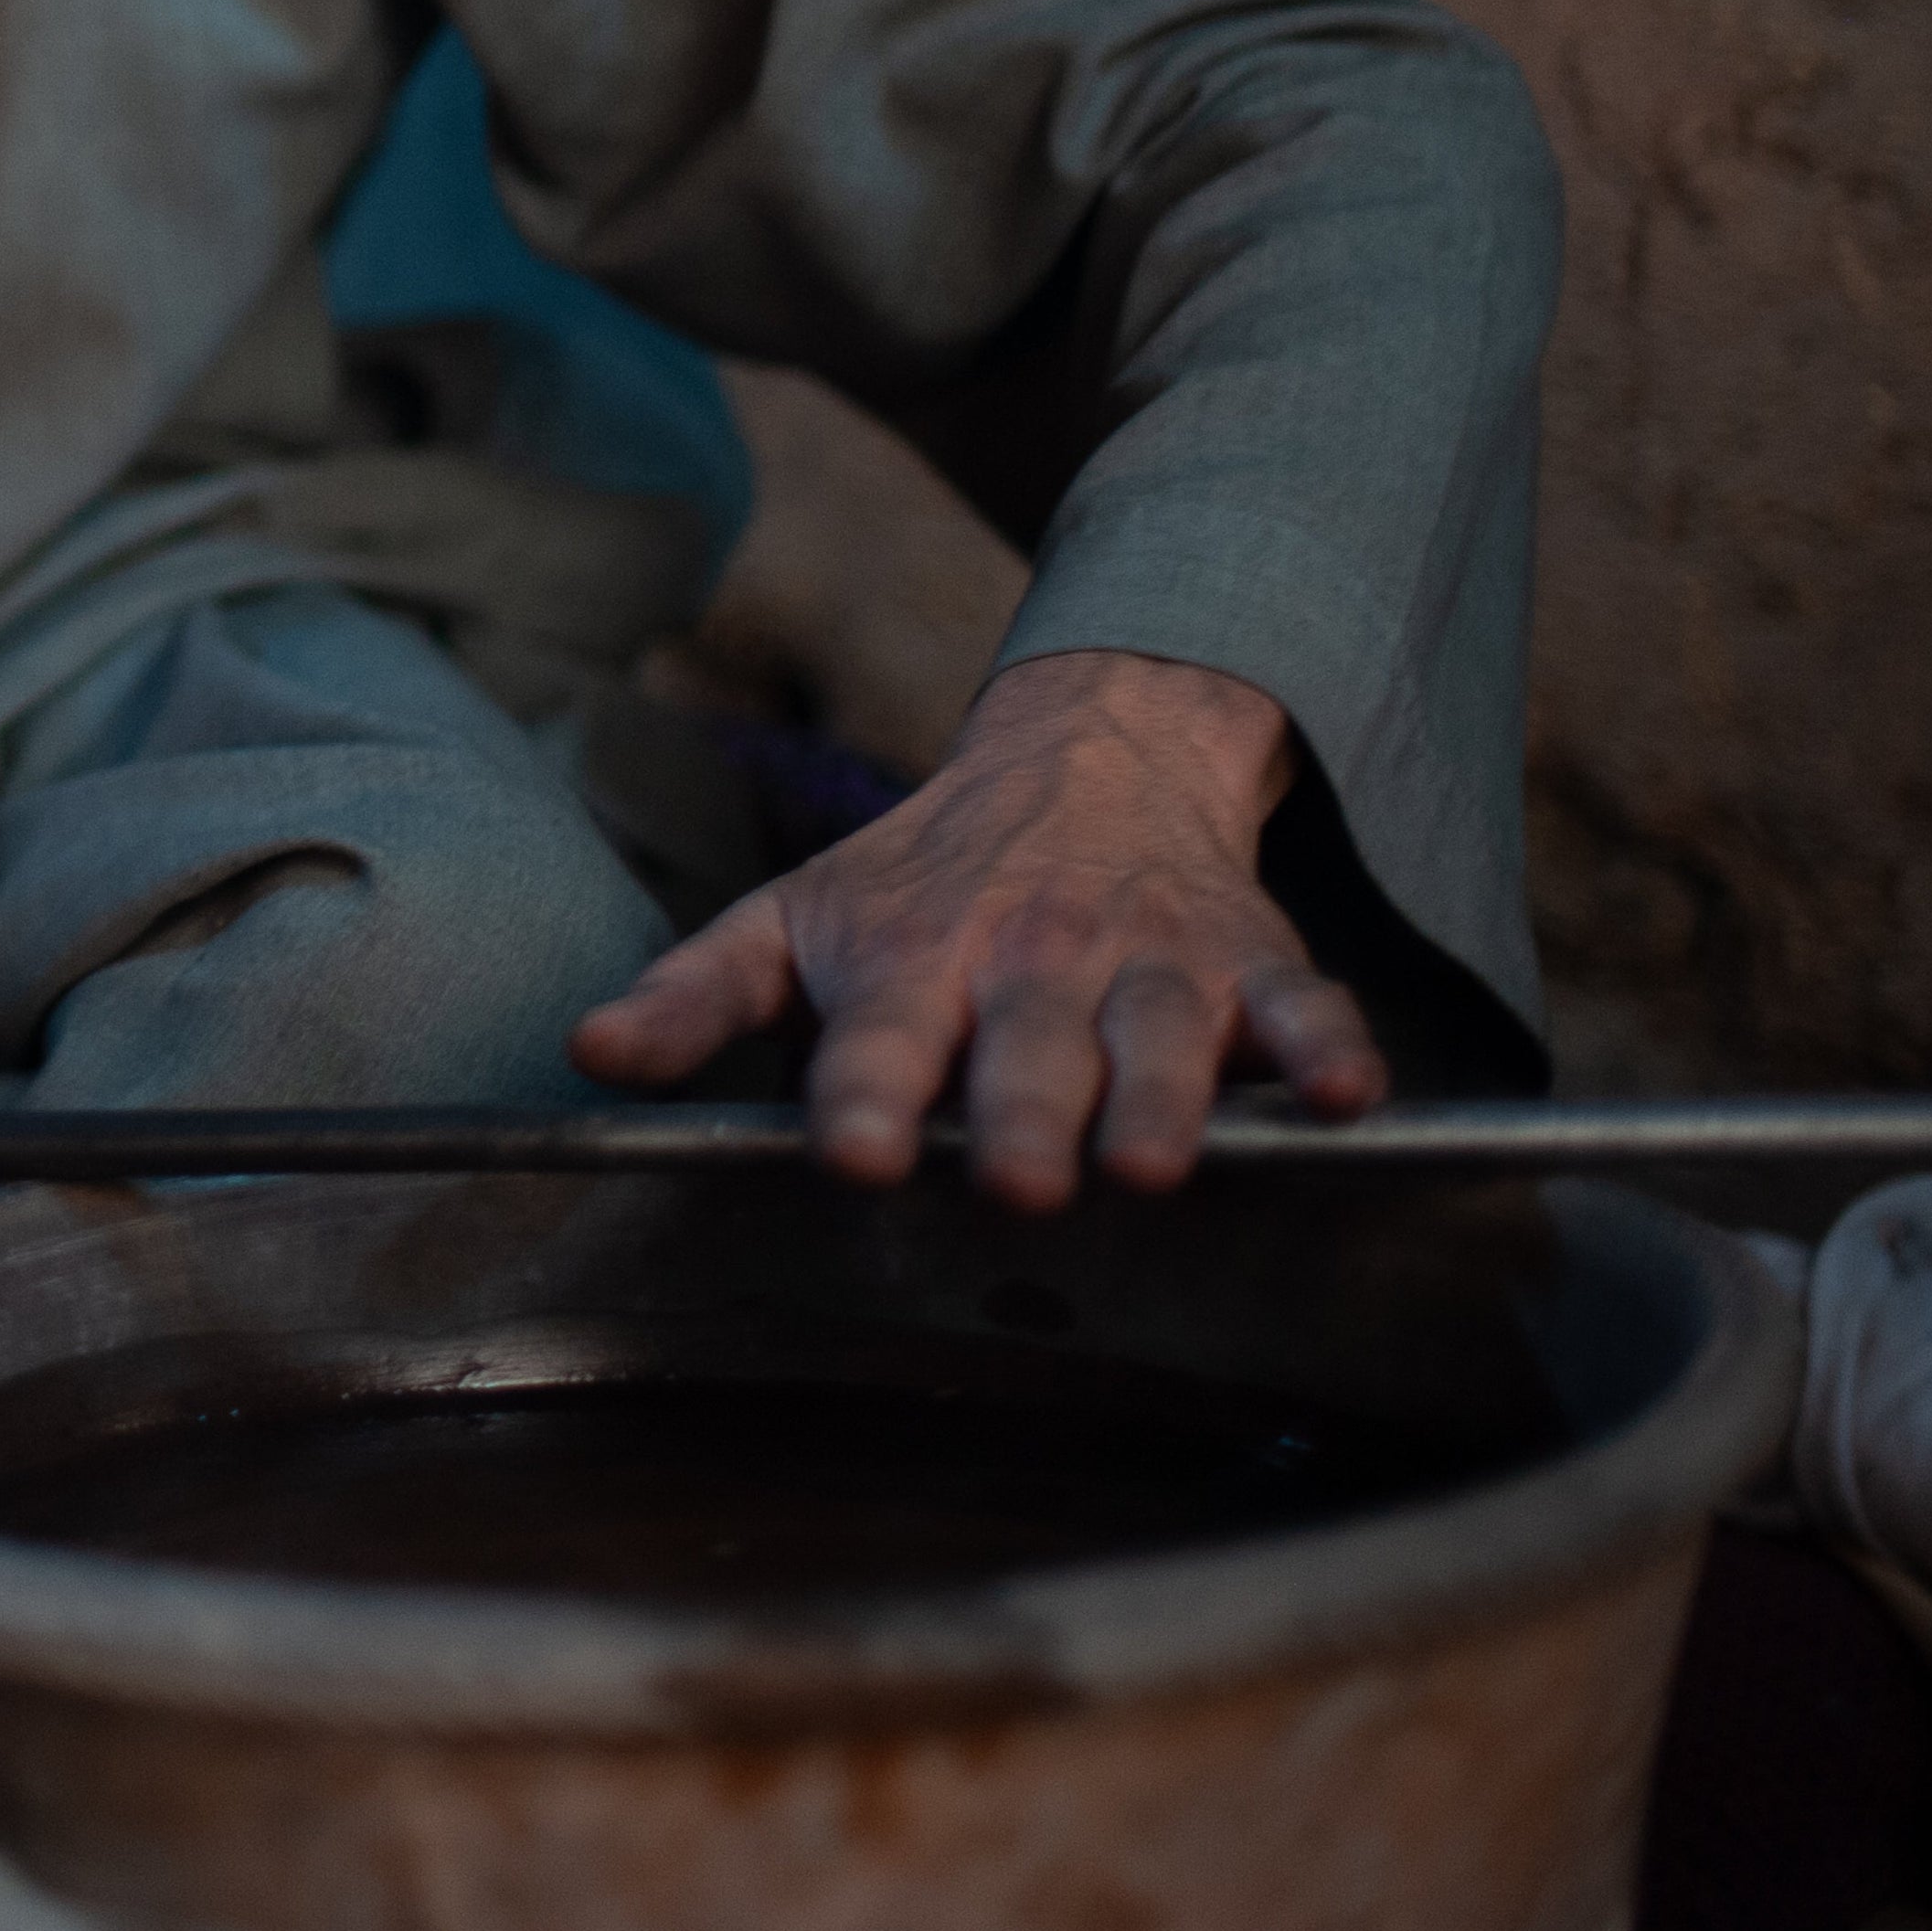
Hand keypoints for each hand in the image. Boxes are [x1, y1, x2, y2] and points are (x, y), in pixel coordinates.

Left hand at [565, 649, 1386, 1206]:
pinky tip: (1347, 1095)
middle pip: (1029, 1051)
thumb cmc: (921, 876)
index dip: (863, 1098)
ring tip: (1152, 1161)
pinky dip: (1330, 1048)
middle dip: (1022, 1114)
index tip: (851, 1152)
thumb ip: (695, 1000)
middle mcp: (1031, 963)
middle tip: (1016, 1177)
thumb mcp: (793, 923)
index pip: (877, 1042)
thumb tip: (584, 1057)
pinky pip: (1305, 1007)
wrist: (1087, 753)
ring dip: (1163, 1098)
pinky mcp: (1252, 962)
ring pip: (1163, 1038)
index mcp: (912, 963)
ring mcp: (1148, 962)